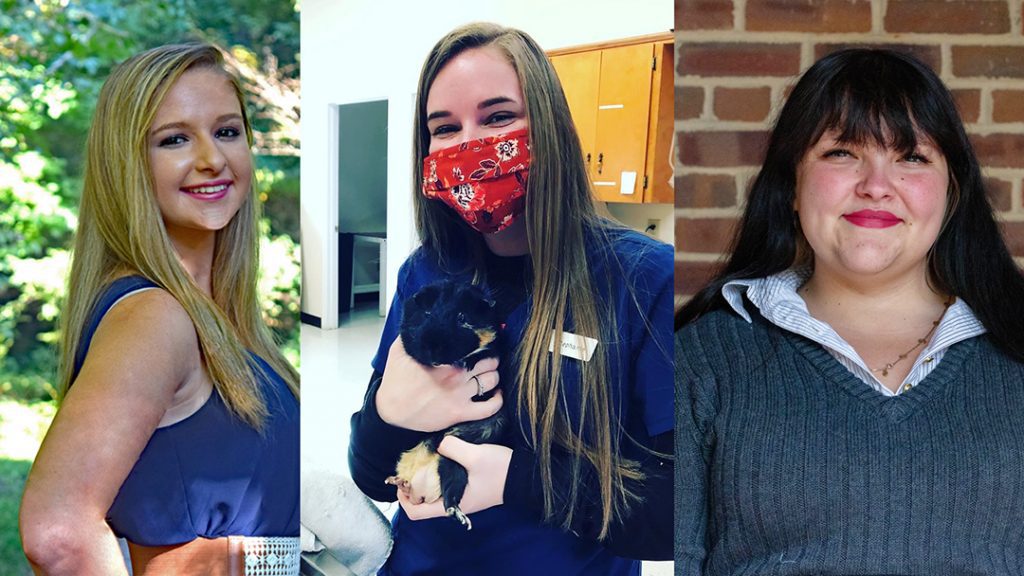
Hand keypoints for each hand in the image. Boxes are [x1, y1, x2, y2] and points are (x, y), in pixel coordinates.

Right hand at [376, 338, 500, 431]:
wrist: (391, 411)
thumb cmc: (396, 380)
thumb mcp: (401, 349)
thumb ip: (415, 333)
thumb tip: (426, 318)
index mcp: (445, 357)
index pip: (476, 344)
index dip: (482, 341)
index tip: (481, 342)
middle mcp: (456, 375)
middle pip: (489, 361)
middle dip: (490, 358)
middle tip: (486, 358)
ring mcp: (460, 395)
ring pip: (493, 380)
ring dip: (494, 375)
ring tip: (488, 374)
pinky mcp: (460, 412)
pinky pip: (490, 407)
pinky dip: (498, 400)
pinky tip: (496, 393)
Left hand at [397, 436, 511, 520]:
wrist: (526, 475)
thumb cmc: (501, 470)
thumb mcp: (476, 456)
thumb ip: (453, 448)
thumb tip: (439, 444)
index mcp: (452, 503)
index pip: (416, 512)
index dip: (403, 499)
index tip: (401, 481)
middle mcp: (455, 503)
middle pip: (423, 502)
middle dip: (413, 485)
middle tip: (410, 465)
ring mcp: (462, 495)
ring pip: (434, 492)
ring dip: (426, 478)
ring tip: (423, 458)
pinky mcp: (469, 486)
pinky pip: (446, 484)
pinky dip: (438, 473)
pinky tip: (441, 457)